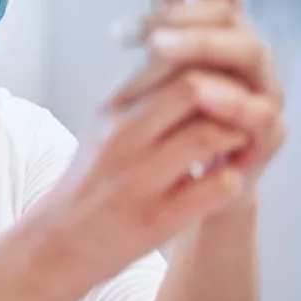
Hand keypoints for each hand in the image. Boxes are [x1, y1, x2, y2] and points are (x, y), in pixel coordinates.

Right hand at [37, 0, 284, 284]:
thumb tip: (186, 60)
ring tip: (237, 145)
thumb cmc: (92, 182)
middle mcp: (122, 137)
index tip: (223, 79)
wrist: (59, 241)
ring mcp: (139, 178)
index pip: (169, 58)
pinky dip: (233, 180)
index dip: (208, 63)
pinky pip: (217, 187)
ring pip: (210, 134)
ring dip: (237, 137)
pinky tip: (227, 181)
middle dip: (229, 95)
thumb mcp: (105, 127)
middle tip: (240, 110)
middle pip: (193, 88)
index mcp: (112, 110)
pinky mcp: (159, 218)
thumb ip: (143, 96)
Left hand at [110, 0, 285, 199]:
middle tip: (144, 29)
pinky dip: (233, 100)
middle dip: (182, 16)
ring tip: (162, 50)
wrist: (186, 179)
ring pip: (248, 52)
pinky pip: (262, 110)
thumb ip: (158, 30)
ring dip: (204, 45)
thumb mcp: (156, 69)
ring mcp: (262, 88)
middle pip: (228, 14)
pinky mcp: (268, 131)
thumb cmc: (170, 116)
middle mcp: (246, 51)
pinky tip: (203, 93)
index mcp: (223, 29)